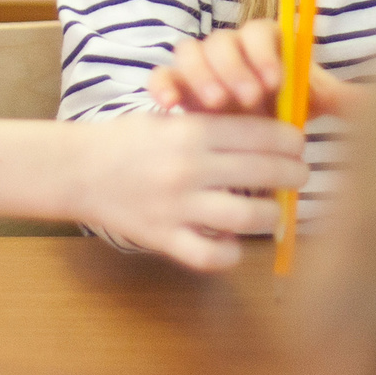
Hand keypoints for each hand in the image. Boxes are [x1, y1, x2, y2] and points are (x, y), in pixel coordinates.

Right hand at [75, 112, 307, 268]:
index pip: (262, 134)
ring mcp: (176, 205)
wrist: (76, 168)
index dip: (291, 141)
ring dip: (270, 216)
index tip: (299, 146)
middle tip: (299, 177)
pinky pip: (210, 256)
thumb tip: (269, 134)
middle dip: (293, 175)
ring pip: (246, 217)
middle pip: (264, 173)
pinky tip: (232, 244)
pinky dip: (229, 254)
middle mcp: (188, 167)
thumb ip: (213, 125)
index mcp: (192, 130)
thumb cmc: (128, 140)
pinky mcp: (162, 237)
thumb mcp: (170, 118)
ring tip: (273, 213)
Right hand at [144, 20, 355, 119]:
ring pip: (190, 52)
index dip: (265, 51)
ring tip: (215, 105)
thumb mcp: (304, 106)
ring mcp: (197, 69)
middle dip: (235, 67)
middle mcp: (228, 51)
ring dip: (201, 75)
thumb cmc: (274, 116)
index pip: (260, 31)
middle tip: (246, 99)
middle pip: (223, 40)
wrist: (237, 139)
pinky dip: (162, 86)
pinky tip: (171, 108)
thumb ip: (336, 100)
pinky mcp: (173, 88)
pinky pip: (161, 76)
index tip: (275, 81)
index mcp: (263, 47)